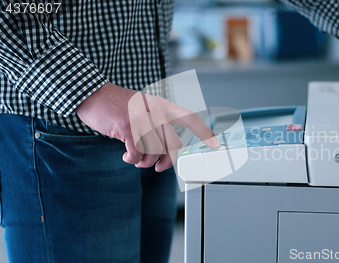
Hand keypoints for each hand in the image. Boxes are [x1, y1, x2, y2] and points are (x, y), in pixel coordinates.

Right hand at [76, 82, 219, 171]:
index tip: (214, 143)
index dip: (203, 131)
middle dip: (166, 162)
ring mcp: (142, 118)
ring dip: (145, 162)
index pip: (189, 118)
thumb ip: (156, 122)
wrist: (92, 94)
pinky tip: (126, 156)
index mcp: (162, 105)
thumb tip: (165, 148)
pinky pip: (137, 152)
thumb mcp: (142, 107)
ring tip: (136, 159)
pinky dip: (132, 159)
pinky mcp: (127, 127)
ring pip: (154, 151)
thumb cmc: (117, 105)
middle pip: (171, 144)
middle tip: (159, 168)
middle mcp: (156, 111)